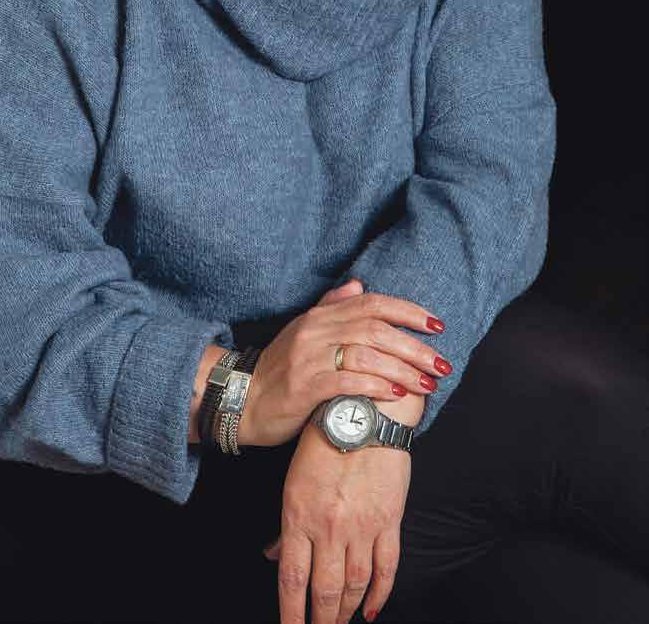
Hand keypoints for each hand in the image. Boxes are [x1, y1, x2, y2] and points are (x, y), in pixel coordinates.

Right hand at [238, 278, 448, 447]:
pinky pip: (348, 381)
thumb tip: (359, 285)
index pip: (372, 303)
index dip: (408, 311)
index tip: (437, 325)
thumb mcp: (304, 332)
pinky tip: (396, 395)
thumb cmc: (281, 370)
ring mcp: (309, 357)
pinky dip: (376, 386)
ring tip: (427, 383)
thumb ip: (332, 307)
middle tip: (442, 364)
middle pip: (376, 328)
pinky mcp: (305, 386)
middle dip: (415, 346)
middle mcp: (316, 331)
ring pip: (366, 353)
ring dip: (403, 369)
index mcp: (320, 316)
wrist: (244, 401)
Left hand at [265, 418, 410, 623]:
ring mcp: (361, 527)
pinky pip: (386, 568)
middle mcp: (329, 527)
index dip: (290, 615)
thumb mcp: (294, 480)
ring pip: (353, 585)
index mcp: (298, 516)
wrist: (364, 413)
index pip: (292, 581)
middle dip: (320, 620)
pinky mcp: (388, 521)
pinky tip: (371, 611)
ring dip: (345, 612)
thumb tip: (274, 557)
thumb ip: (287, 526)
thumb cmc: (322, 441)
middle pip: (323, 591)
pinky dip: (380, 594)